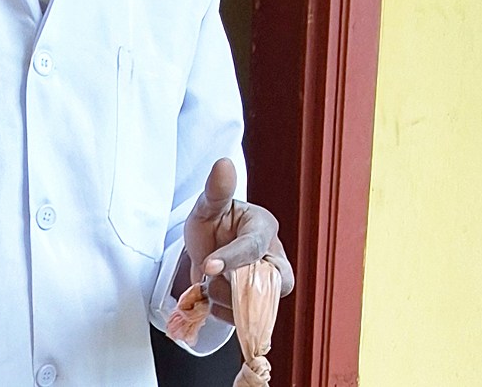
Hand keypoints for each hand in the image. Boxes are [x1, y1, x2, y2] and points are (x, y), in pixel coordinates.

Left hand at [182, 158, 294, 324]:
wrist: (205, 248)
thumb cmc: (212, 223)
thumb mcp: (207, 206)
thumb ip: (216, 190)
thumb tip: (223, 164)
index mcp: (264, 227)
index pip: (254, 247)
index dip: (232, 258)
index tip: (208, 265)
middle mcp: (274, 256)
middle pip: (276, 283)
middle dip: (237, 286)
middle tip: (210, 277)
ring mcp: (269, 283)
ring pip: (261, 305)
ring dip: (225, 299)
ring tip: (207, 282)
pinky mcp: (259, 304)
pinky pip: (248, 318)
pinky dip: (224, 313)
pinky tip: (211, 297)